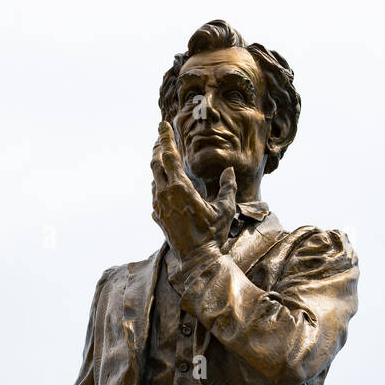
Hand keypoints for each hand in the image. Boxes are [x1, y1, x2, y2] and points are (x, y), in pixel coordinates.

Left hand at [151, 120, 235, 259]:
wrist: (197, 260)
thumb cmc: (213, 234)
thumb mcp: (225, 209)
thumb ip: (228, 188)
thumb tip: (230, 171)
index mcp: (180, 187)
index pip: (169, 155)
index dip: (165, 138)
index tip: (162, 125)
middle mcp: (165, 194)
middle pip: (156, 164)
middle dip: (158, 149)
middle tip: (160, 139)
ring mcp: (159, 206)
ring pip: (154, 180)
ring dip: (158, 168)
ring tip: (162, 161)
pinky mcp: (158, 217)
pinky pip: (155, 196)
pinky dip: (159, 187)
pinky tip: (163, 188)